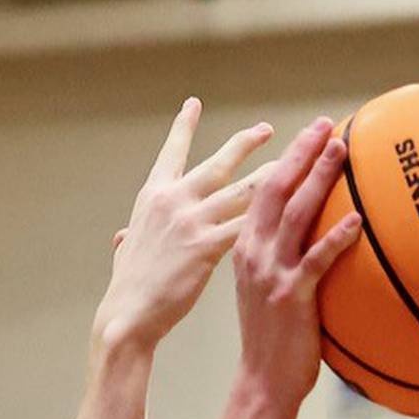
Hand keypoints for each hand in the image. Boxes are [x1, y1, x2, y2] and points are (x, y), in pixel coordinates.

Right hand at [93, 100, 274, 357]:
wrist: (128, 315)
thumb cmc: (128, 290)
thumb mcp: (126, 254)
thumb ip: (130, 240)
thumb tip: (123, 238)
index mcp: (153, 197)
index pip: (171, 153)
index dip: (183, 127)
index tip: (193, 103)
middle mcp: (173, 200)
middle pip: (217, 163)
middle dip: (244, 143)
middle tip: (267, 129)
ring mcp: (191, 220)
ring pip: (241, 190)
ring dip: (272, 174)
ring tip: (296, 163)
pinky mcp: (206, 246)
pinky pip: (248, 224)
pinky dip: (274, 217)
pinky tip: (295, 210)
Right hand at [232, 116, 360, 413]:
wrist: (261, 383)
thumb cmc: (272, 344)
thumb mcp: (269, 295)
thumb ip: (283, 265)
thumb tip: (313, 248)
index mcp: (245, 250)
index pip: (262, 194)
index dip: (285, 161)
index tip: (307, 136)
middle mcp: (253, 254)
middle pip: (275, 189)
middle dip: (300, 153)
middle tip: (325, 125)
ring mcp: (270, 274)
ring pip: (295, 214)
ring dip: (319, 179)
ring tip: (340, 150)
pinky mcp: (291, 296)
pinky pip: (316, 259)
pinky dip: (337, 237)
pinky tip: (358, 220)